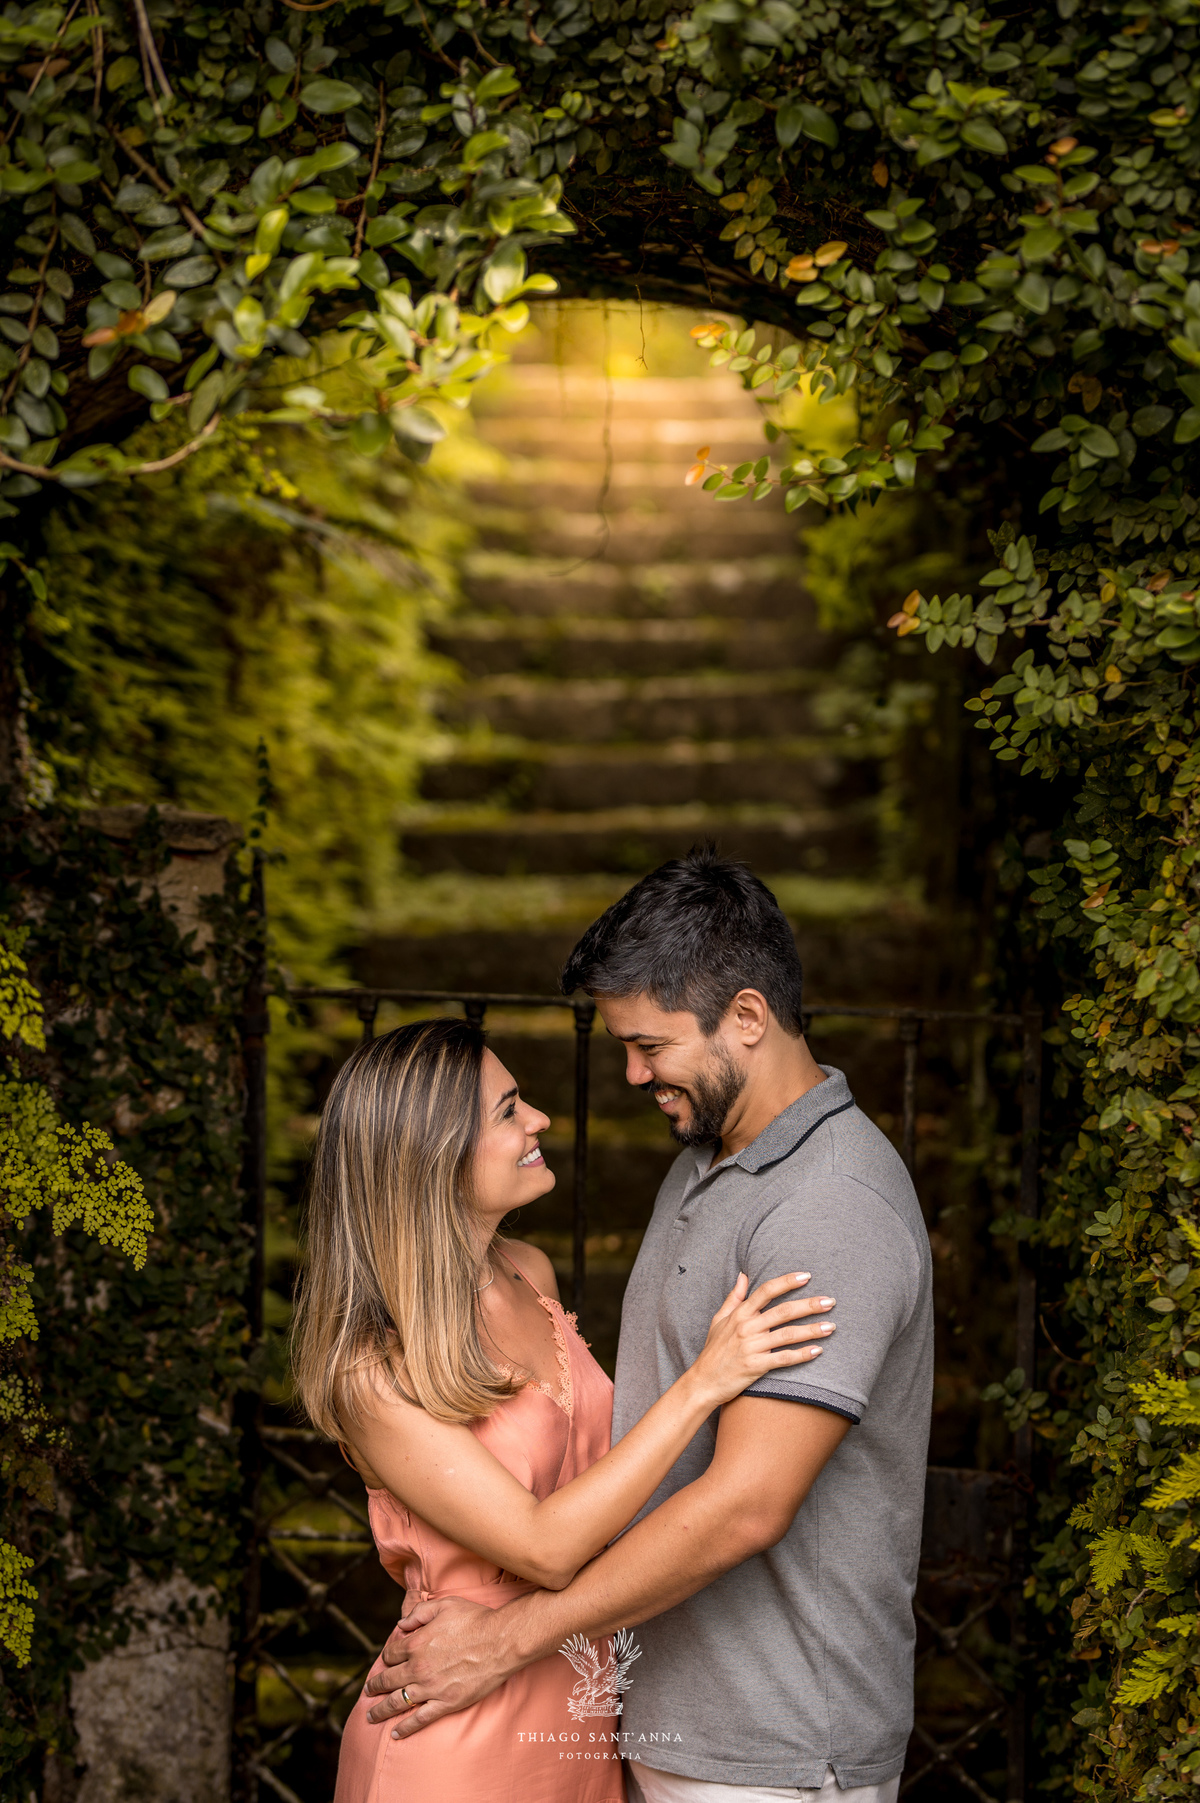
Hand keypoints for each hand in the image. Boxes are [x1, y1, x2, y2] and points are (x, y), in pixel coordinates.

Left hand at [364, 1597, 514, 1737]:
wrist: (500, 1642)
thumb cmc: (475, 1620)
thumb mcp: (445, 1605)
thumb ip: (419, 1612)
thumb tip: (401, 1624)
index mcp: (417, 1643)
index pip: (391, 1654)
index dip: (387, 1657)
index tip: (387, 1661)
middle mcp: (419, 1667)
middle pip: (388, 1680)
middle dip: (374, 1686)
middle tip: (367, 1692)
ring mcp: (431, 1688)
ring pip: (398, 1702)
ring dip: (380, 1710)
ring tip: (370, 1716)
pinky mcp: (446, 1703)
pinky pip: (420, 1719)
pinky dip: (405, 1727)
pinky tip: (395, 1733)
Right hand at [690, 1271, 834, 1407]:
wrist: (703, 1383)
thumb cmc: (713, 1351)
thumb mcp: (719, 1320)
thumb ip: (734, 1297)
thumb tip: (744, 1275)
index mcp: (740, 1314)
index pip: (766, 1291)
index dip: (787, 1282)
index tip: (806, 1276)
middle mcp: (746, 1327)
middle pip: (783, 1311)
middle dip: (809, 1305)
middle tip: (830, 1301)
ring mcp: (751, 1347)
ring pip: (787, 1335)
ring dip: (811, 1330)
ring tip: (831, 1327)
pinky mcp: (756, 1366)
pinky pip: (783, 1359)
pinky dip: (801, 1355)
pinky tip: (818, 1351)